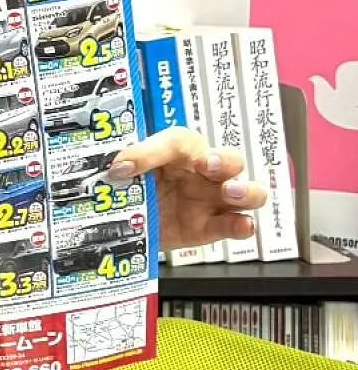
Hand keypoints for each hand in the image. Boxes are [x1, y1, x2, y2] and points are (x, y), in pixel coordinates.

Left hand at [103, 127, 266, 249]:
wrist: (128, 219)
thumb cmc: (136, 183)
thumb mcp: (129, 166)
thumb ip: (131, 161)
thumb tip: (121, 166)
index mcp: (182, 151)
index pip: (183, 141)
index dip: (184, 146)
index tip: (185, 156)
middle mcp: (204, 173)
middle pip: (231, 160)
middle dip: (226, 161)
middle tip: (209, 167)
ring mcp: (212, 201)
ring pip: (249, 192)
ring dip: (246, 191)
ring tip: (231, 192)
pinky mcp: (211, 228)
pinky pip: (236, 226)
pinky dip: (243, 226)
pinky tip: (241, 224)